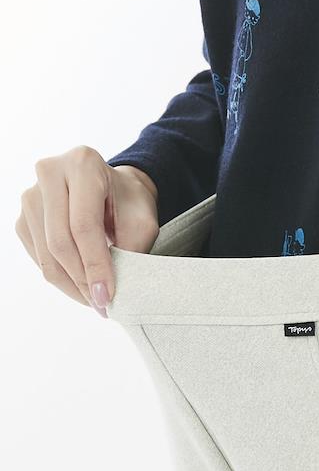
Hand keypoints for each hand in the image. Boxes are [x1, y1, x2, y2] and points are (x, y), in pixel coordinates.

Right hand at [15, 146, 159, 315]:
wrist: (113, 189)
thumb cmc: (129, 203)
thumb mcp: (142, 223)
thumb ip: (129, 251)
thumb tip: (106, 290)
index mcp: (83, 164)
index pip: (83, 225)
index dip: (95, 266)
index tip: (107, 296)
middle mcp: (50, 172)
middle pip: (60, 241)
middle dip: (82, 281)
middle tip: (102, 305)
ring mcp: (31, 194)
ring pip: (45, 254)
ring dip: (71, 285)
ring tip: (94, 299)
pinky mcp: (24, 217)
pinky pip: (38, 258)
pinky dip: (60, 278)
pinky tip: (80, 285)